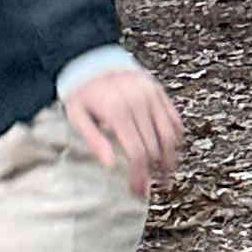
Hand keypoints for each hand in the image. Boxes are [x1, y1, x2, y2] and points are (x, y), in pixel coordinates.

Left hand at [62, 58, 182, 202]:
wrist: (91, 59)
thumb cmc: (82, 91)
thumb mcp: (76, 115)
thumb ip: (92, 140)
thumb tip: (110, 165)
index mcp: (117, 111)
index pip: (137, 153)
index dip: (140, 176)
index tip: (138, 192)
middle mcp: (139, 103)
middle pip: (154, 149)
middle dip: (154, 173)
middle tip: (149, 188)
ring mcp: (152, 95)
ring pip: (170, 136)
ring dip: (170, 160)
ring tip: (164, 176)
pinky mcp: (159, 91)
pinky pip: (174, 119)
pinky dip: (175, 138)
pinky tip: (169, 152)